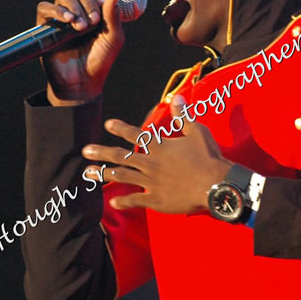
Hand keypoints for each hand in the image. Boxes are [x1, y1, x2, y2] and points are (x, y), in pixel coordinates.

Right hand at [37, 0, 124, 105]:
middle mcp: (79, 8)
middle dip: (87, 0)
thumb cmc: (100, 59)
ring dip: (74, 6)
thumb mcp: (113, 38)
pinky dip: (57, 10)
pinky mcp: (46, 25)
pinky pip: (45, 7)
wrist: (82, 82)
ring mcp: (62, 15)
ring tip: (81, 27)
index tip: (103, 2)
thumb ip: (114, 16)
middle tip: (94, 21)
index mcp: (96, 8)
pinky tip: (68, 21)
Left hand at [82, 97, 234, 213]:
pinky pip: (135, 201)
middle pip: (120, 157)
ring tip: (87, 173)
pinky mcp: (156, 200)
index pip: (135, 134)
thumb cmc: (208, 157)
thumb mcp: (197, 132)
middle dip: (101, 152)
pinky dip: (123, 202)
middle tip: (85, 151)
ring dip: (103, 174)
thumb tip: (175, 98)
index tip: (108, 124)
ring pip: (122, 177)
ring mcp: (150, 183)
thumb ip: (183, 116)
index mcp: (159, 147)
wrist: (215, 184)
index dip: (120, 128)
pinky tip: (112, 202)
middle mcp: (150, 163)